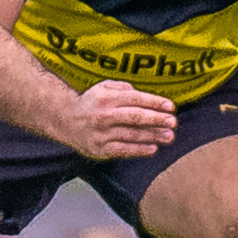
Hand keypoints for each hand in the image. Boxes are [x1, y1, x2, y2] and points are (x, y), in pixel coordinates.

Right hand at [61, 80, 177, 159]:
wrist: (65, 121)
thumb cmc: (91, 103)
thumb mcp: (103, 88)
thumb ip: (123, 88)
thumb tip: (141, 94)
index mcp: (107, 97)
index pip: (135, 99)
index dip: (154, 102)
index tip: (170, 106)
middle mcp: (104, 115)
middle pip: (135, 117)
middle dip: (156, 119)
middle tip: (173, 122)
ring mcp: (101, 133)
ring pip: (131, 135)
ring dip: (152, 136)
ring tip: (168, 136)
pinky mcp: (100, 149)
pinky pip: (123, 150)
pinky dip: (139, 150)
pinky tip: (153, 149)